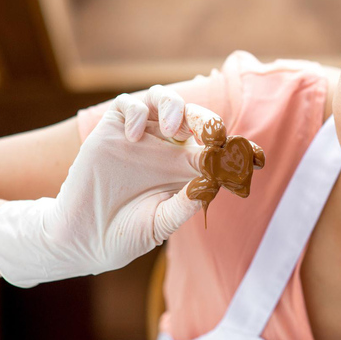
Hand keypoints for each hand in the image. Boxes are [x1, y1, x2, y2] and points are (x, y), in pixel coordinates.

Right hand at [0, 85, 260, 287]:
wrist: (82, 239)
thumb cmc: (126, 233)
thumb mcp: (161, 221)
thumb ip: (186, 202)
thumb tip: (215, 181)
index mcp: (187, 169)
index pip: (219, 150)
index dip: (240, 150)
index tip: (257, 159)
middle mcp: (167, 148)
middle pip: (196, 118)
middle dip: (209, 121)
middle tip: (214, 134)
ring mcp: (140, 137)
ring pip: (165, 100)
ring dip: (176, 107)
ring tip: (175, 129)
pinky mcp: (111, 131)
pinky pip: (128, 105)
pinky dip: (137, 112)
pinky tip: (135, 136)